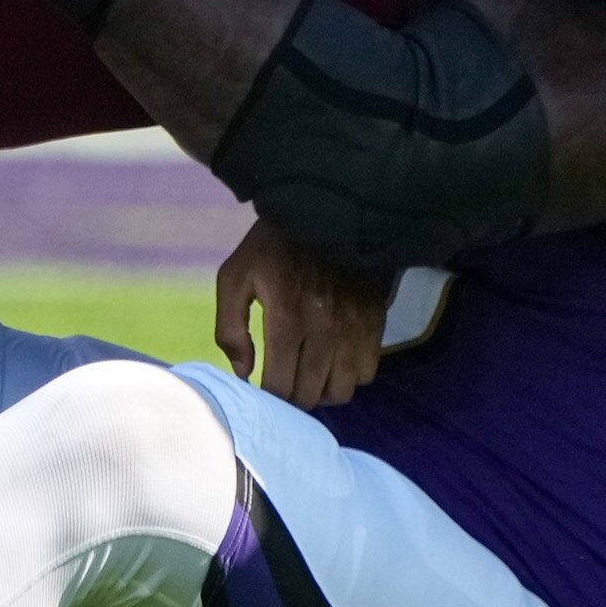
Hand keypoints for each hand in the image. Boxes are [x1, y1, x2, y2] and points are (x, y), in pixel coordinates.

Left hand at [214, 218, 392, 408]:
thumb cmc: (274, 245)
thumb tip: (243, 373)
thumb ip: (230, 328)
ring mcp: (354, 329)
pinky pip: (366, 373)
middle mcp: (324, 330)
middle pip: (309, 395)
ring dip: (321, 391)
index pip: (279, 386)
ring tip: (308, 376)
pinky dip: (349, 375)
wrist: (327, 210)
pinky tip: (334, 360)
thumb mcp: (236, 276)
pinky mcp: (375, 323)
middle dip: (291, 396)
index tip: (263, 386)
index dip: (268, 396)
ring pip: (340, 391)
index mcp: (287, 318)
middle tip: (283, 382)